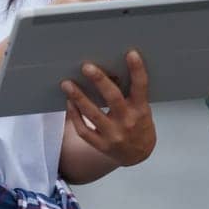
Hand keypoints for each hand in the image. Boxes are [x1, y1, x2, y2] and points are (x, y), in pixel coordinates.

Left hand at [61, 51, 156, 167]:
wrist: (138, 154)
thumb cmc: (139, 124)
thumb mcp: (141, 108)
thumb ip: (129, 93)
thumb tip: (109, 72)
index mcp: (141, 109)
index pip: (141, 87)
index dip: (137, 70)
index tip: (131, 53)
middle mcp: (128, 122)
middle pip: (113, 98)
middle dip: (99, 81)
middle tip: (86, 67)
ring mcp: (113, 135)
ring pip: (93, 114)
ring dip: (78, 97)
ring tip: (66, 84)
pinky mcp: (101, 145)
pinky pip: (84, 130)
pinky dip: (75, 115)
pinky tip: (69, 103)